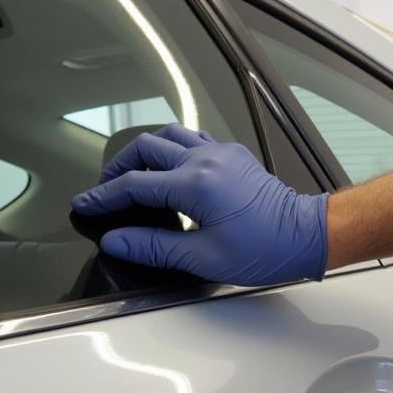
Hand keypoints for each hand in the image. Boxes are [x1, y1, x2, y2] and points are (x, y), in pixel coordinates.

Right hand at [71, 125, 328, 284]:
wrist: (306, 237)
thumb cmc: (266, 250)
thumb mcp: (205, 258)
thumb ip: (155, 247)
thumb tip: (117, 241)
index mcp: (196, 185)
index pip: (135, 186)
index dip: (105, 198)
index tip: (86, 205)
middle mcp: (206, 160)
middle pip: (145, 149)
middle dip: (119, 169)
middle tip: (108, 192)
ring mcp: (221, 153)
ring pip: (169, 135)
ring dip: (145, 152)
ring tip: (133, 175)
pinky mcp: (234, 155)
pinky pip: (193, 138)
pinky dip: (173, 147)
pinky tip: (170, 167)